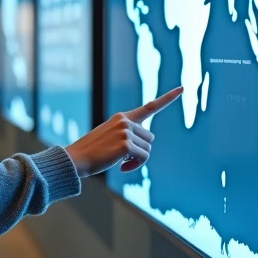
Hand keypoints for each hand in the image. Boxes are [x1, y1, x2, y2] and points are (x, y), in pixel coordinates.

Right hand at [64, 87, 182, 176]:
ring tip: (120, 162)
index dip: (167, 98)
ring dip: (137, 159)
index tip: (182, 89)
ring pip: (147, 149)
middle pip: (150, 138)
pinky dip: (135, 166)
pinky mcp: (126, 145)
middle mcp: (125, 121)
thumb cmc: (92, 152)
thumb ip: (127, 136)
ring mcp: (125, 131)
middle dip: (140, 150)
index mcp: (121, 117)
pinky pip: (143, 158)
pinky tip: (121, 168)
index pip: (149, 107)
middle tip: (123, 158)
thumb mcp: (110, 137)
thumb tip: (144, 150)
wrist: (76, 159)